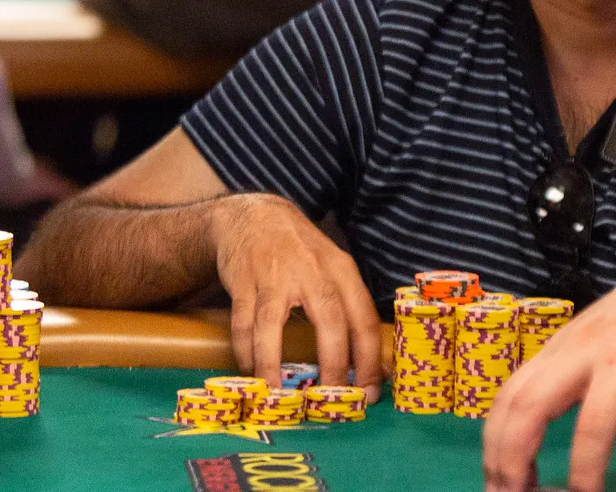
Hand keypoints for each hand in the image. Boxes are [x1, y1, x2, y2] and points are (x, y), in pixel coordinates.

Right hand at [210, 194, 382, 399]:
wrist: (254, 216)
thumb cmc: (301, 251)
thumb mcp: (333, 267)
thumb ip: (350, 307)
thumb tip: (373, 362)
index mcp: (341, 270)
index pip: (363, 318)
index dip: (369, 358)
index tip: (370, 392)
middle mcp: (311, 271)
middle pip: (329, 321)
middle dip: (333, 365)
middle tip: (330, 399)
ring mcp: (273, 276)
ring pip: (272, 328)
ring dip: (273, 366)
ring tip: (278, 397)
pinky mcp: (242, 282)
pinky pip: (243, 325)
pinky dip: (247, 353)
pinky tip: (254, 372)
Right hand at [482, 273, 615, 491]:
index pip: (594, 423)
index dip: (585, 471)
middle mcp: (584, 348)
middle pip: (529, 402)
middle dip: (512, 458)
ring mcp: (561, 342)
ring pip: (510, 392)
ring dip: (496, 443)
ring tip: (502, 486)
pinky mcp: (550, 344)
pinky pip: (514, 383)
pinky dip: (502, 422)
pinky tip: (509, 455)